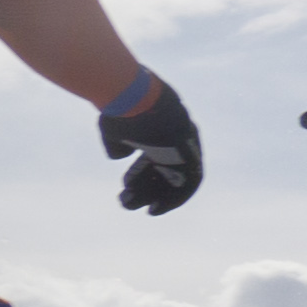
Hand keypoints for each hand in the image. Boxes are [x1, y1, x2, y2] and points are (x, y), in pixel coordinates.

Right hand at [103, 77, 205, 215]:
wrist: (137, 96)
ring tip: (136, 209)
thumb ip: (119, 143)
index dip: (141, 173)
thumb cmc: (121, 109)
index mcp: (160, 125)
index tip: (126, 186)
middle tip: (127, 202)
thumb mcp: (115, 128)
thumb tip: (119, 155)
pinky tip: (155, 210)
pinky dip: (174, 200)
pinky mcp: (191, 154)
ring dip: (158, 197)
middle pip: (165, 168)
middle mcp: (178, 136)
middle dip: (147, 188)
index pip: (155, 155)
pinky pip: (188, 184)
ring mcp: (187, 144)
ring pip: (175, 178)